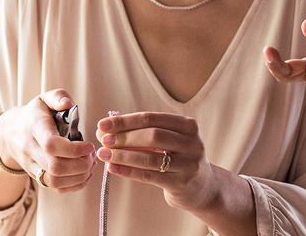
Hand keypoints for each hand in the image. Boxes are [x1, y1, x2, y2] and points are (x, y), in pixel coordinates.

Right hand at [0, 89, 96, 192]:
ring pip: (54, 181)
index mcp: (34, 128)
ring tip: (91, 164)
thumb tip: (68, 103)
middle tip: (93, 155)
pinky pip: (54, 187)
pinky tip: (86, 174)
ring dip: (79, 176)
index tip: (90, 146)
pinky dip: (74, 185)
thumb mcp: (44, 99)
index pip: (51, 144)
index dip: (73, 149)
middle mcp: (31, 150)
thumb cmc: (35, 114)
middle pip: (55, 166)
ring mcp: (32, 165)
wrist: (11, 133)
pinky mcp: (37, 176)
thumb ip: (58, 97)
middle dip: (80, 164)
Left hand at [96, 112, 214, 210]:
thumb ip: (143, 134)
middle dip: (124, 137)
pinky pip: (149, 176)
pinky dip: (128, 171)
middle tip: (104, 140)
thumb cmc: (179, 159)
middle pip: (153, 135)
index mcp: (188, 125)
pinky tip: (113, 168)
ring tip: (104, 155)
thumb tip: (105, 130)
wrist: (202, 186)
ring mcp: (188, 163)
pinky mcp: (181, 183)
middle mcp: (192, 142)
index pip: (152, 118)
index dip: (126, 120)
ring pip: (149, 157)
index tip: (103, 124)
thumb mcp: (170, 141)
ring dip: (123, 155)